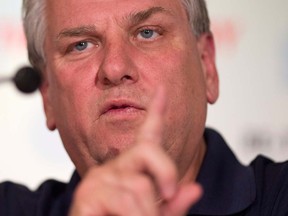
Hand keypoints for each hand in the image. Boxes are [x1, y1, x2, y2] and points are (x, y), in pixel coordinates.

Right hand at [69, 88, 201, 215]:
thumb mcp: (155, 215)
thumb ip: (173, 204)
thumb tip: (195, 190)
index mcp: (131, 170)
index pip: (146, 135)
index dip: (155, 112)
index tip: (162, 91)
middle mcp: (114, 168)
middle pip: (147, 150)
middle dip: (165, 172)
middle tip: (168, 193)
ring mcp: (99, 179)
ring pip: (141, 186)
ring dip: (148, 213)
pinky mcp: (87, 194)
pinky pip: (124, 200)